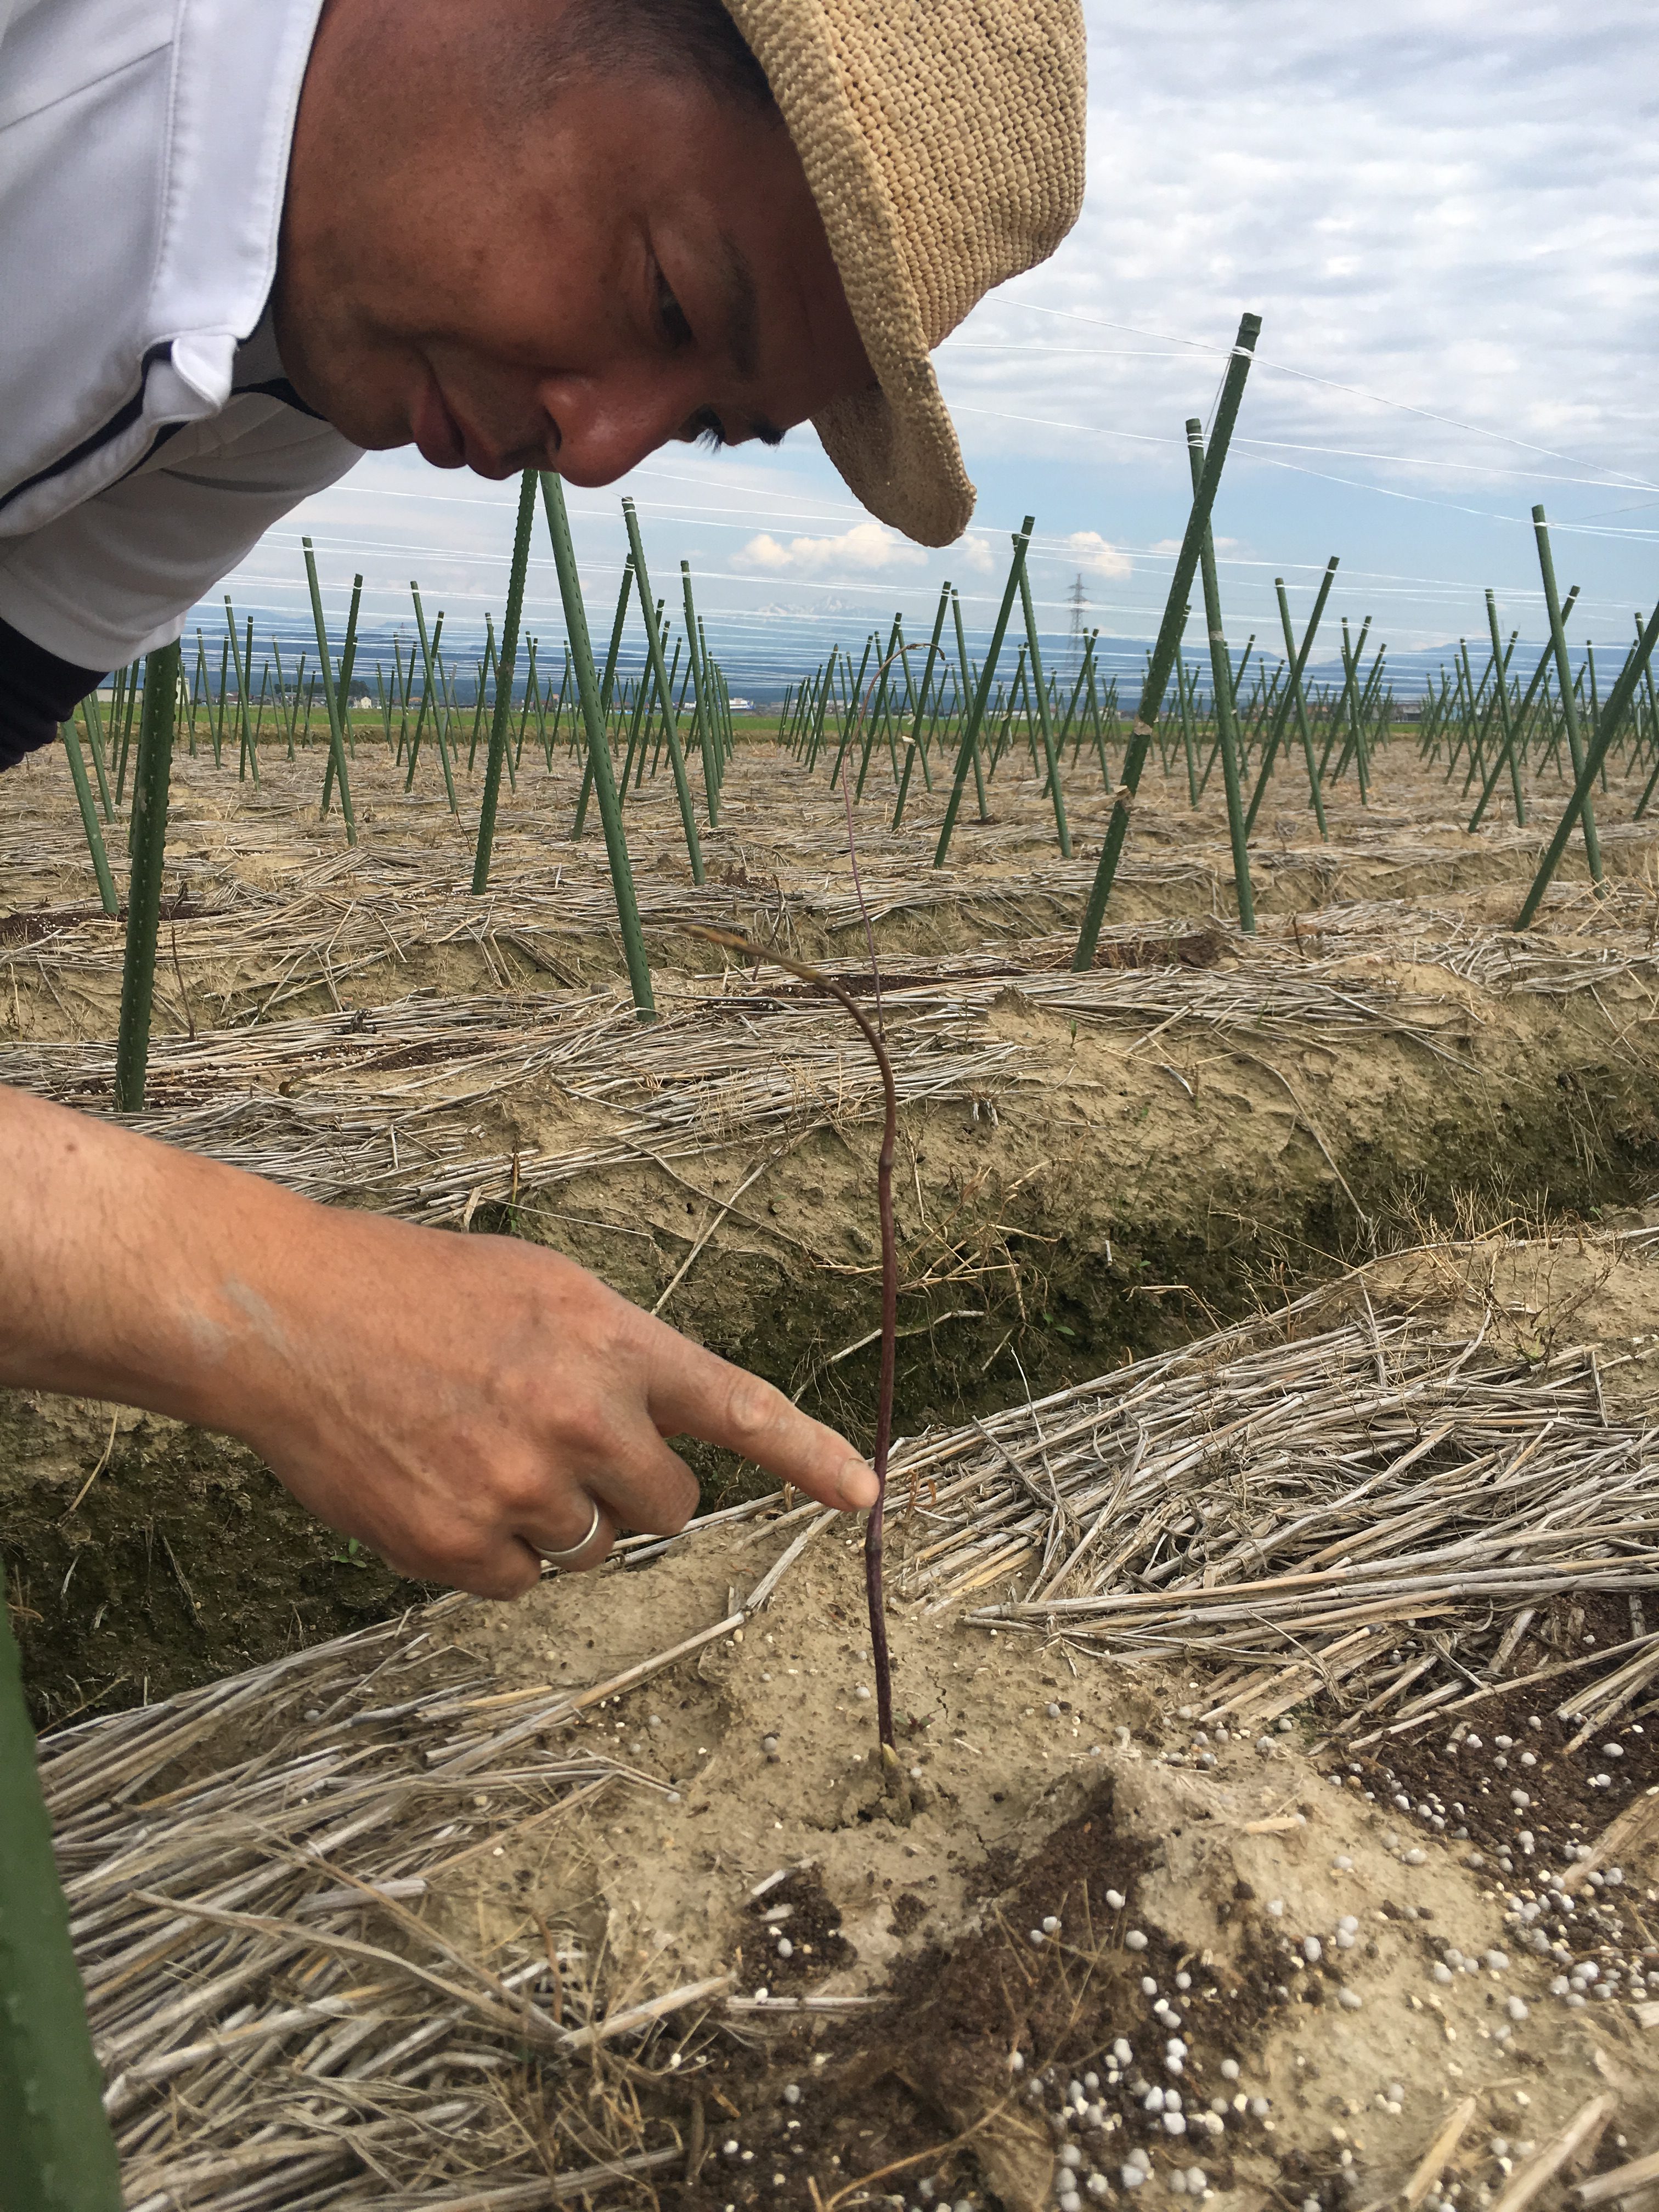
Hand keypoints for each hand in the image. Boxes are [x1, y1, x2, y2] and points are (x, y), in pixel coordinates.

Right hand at [0, 1086, 875, 1597]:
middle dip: (629, 1488)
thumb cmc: (409, 1288)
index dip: (811, 1460)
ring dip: (551, 1516)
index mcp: (609, 1341)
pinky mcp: (458, 1547)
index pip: (739, 1407)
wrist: (285, 1315)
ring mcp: (522, 1489)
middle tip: (556, 1444)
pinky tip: (438, 1487)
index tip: (865, 1497)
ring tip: (473, 1448)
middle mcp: (582, 1418)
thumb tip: (653, 1427)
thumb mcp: (537, 1289)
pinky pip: (517, 1582)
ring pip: (590, 1547)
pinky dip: (488, 1552)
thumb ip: (610, 1357)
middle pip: (668, 1505)